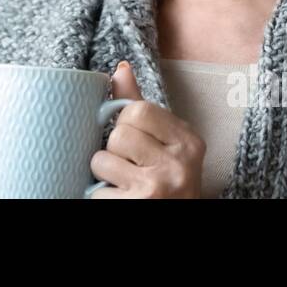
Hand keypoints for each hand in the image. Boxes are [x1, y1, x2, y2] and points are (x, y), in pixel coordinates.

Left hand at [89, 60, 205, 198]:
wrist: (182, 218)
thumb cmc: (167, 181)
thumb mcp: (165, 142)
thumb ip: (141, 106)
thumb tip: (120, 68)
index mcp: (188, 140)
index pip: (137, 109)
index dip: (126, 124)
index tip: (135, 142)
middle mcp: (179, 163)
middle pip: (118, 134)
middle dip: (114, 151)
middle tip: (130, 167)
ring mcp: (159, 187)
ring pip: (102, 160)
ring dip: (104, 175)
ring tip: (123, 185)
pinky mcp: (139, 206)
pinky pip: (97, 191)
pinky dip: (101, 197)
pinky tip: (120, 199)